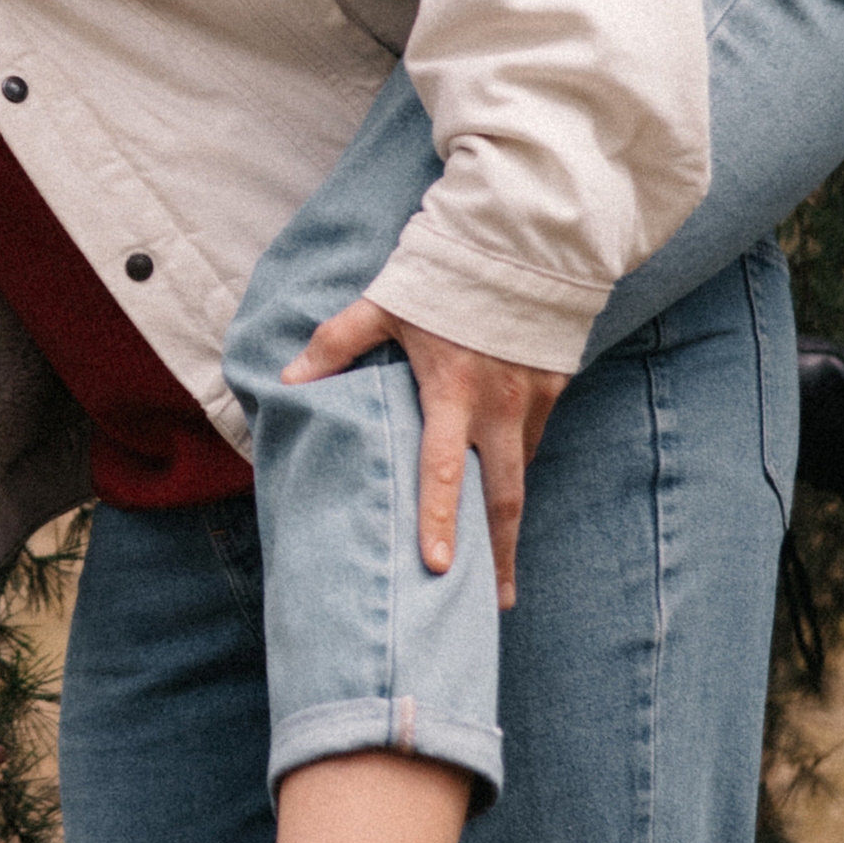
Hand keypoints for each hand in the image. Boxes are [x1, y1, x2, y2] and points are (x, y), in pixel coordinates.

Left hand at [280, 298, 567, 609]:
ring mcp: (533, 401)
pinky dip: (518, 471)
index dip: (439, 520)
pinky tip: (505, 496)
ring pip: (521, 474)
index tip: (437, 568)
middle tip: (493, 603)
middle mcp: (499, 407)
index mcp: (452, 392)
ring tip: (497, 566)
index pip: (442, 470)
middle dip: (499, 556)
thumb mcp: (387, 303)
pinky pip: (534, 442)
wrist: (524, 240)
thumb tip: (288, 378)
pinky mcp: (555, 388)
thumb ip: (338, 343)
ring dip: (509, 521)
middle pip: (503, 498)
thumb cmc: (445, 273)